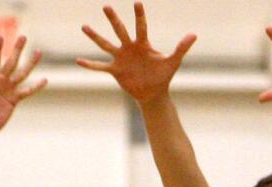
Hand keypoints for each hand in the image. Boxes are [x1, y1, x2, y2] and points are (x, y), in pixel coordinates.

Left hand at [0, 36, 46, 136]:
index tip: (0, 36)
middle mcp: (0, 82)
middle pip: (10, 63)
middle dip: (16, 50)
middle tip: (23, 36)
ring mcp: (8, 90)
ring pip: (21, 74)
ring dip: (30, 64)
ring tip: (38, 52)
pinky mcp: (14, 100)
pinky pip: (27, 92)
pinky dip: (35, 87)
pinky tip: (45, 80)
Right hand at [76, 3, 195, 104]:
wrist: (153, 92)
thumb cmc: (163, 75)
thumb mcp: (173, 61)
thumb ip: (181, 48)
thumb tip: (194, 34)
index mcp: (143, 44)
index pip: (141, 26)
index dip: (140, 15)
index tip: (137, 2)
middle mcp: (129, 47)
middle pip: (120, 30)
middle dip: (113, 19)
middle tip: (106, 6)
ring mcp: (120, 58)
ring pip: (105, 45)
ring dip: (95, 36)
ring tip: (84, 26)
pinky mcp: (115, 70)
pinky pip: (100, 66)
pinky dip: (90, 65)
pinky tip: (78, 61)